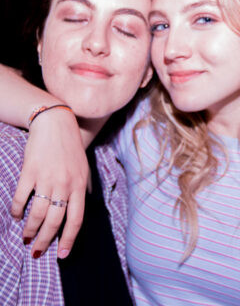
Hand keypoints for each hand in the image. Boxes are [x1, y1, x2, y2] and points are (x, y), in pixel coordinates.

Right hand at [11, 108, 87, 258]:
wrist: (56, 125)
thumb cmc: (70, 148)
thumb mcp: (84, 168)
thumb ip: (83, 188)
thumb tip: (83, 207)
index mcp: (79, 186)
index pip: (76, 220)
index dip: (69, 239)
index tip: (62, 255)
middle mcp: (64, 185)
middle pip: (54, 221)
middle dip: (46, 241)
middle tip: (37, 252)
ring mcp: (47, 179)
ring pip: (37, 214)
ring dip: (30, 230)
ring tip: (26, 237)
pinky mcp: (30, 172)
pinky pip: (21, 198)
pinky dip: (17, 210)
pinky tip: (16, 215)